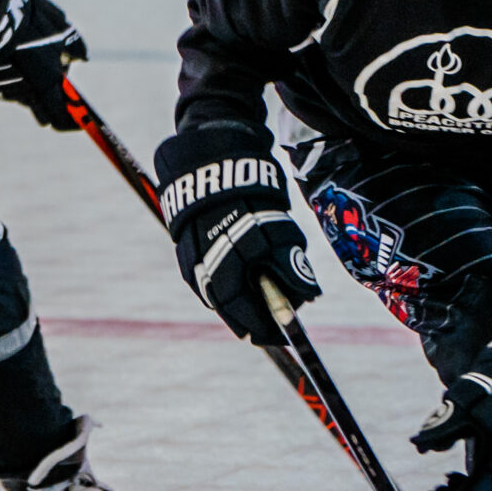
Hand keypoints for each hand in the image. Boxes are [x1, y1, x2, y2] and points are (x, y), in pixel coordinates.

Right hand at [154, 122, 320, 346]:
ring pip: (212, 293)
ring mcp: (190, 254)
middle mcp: (206, 263)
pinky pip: (201, 278)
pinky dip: (220, 288)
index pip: (246, 310)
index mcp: (231, 262)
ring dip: (235, 305)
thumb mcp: (282, 229)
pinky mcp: (183, 245)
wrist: (213, 155)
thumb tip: (308, 298)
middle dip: (250, 319)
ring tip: (255, 311)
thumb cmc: (255, 193)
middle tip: (268, 330)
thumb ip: (291, 266)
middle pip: (227, 305)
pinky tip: (235, 289)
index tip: (282, 335)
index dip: (265, 326)